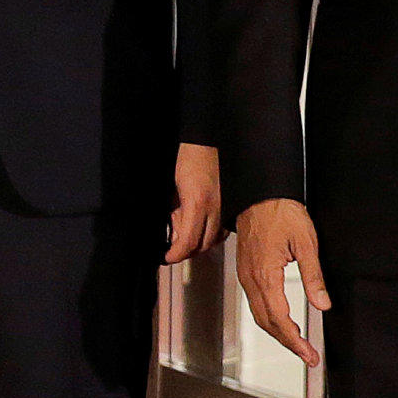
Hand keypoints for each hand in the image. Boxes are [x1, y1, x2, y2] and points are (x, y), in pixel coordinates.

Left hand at [165, 142, 224, 265]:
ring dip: (200, 243)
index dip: (176, 254)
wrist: (206, 139)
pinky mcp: (230, 203)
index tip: (168, 257)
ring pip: (215, 238)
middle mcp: (214, 207)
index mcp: (196, 203)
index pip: (188, 242)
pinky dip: (211, 232)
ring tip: (185, 237)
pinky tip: (201, 226)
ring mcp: (225, 206)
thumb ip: (175, 212)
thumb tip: (173, 233)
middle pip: (203, 244)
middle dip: (186, 251)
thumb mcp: (172, 188)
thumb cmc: (188, 157)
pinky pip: (222, 227)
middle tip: (173, 249)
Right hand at [233, 197, 328, 368]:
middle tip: (308, 355)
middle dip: (288, 343)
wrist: (261, 195)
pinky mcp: (246, 271)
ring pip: (259, 315)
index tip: (310, 354)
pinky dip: (269, 318)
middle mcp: (251, 280)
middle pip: (267, 323)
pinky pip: (255, 303)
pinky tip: (282, 321)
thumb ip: (314, 277)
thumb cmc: (282, 213)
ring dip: (278, 333)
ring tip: (298, 343)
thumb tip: (323, 304)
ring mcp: (246, 276)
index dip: (296, 342)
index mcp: (266, 275)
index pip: (280, 320)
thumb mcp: (307, 243)